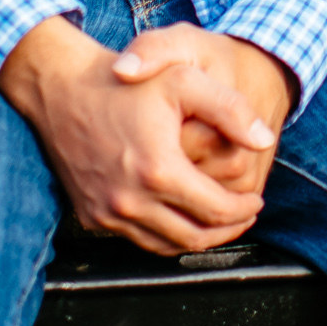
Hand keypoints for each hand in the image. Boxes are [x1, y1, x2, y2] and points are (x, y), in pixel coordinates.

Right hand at [0, 15, 275, 254]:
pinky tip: (179, 217)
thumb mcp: (185, 80)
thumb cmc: (126, 82)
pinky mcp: (90, 216)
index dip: (244, 209)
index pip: (216, 211)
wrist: (61, 89)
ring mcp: (106, 213)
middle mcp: (130, 201)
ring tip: (217, 220)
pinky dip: (164, 236)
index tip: (256, 201)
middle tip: (244, 215)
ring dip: (197, 238)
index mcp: (159, 171)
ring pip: (165, 246)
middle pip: (194, 237)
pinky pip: (137, 239)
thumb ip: (231, 110)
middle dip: (228, 230)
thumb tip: (265, 140)